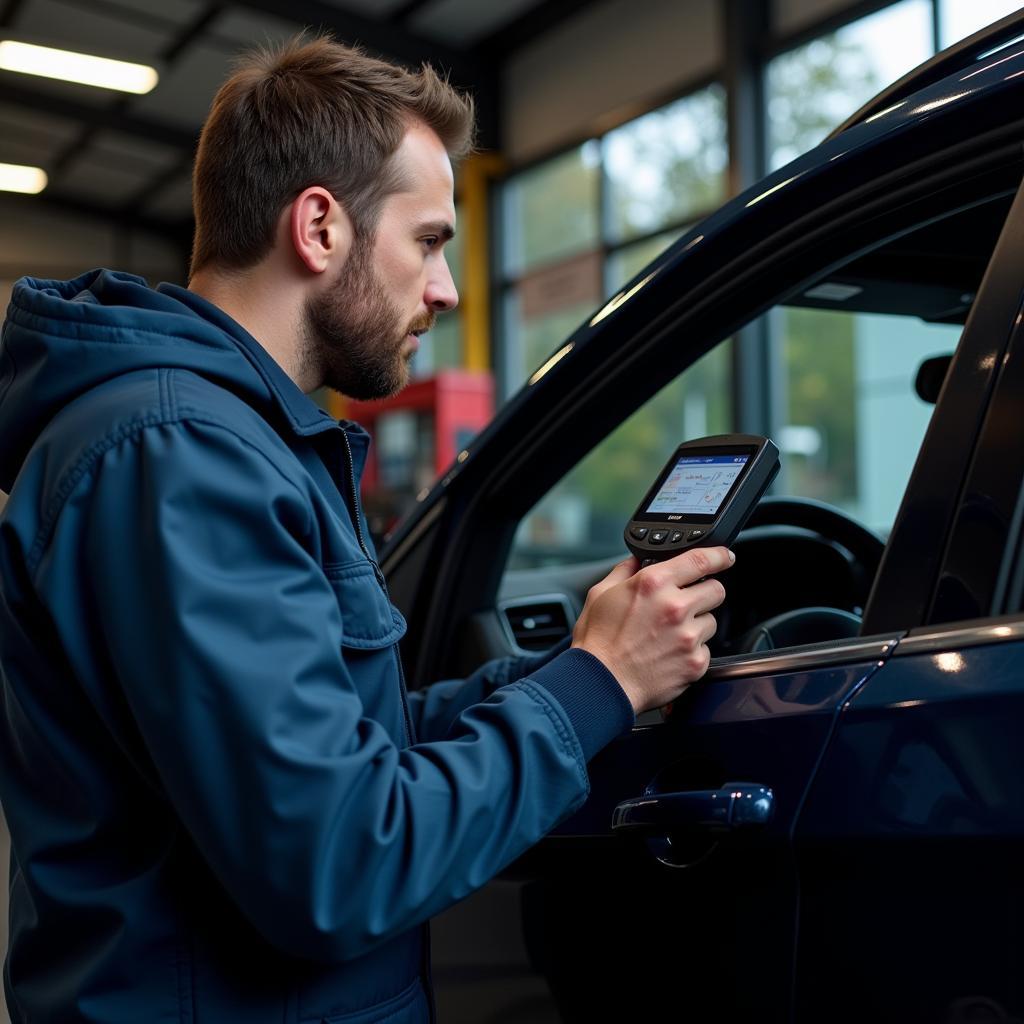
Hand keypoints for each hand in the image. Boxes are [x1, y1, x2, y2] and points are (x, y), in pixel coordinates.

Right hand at [571, 546, 732, 714]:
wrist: (601, 684)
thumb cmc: (598, 642)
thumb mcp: (601, 594)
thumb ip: (624, 572)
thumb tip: (635, 561)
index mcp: (653, 583)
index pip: (701, 559)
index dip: (719, 555)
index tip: (724, 556)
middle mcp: (675, 607)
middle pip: (716, 590)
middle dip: (704, 593)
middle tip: (686, 604)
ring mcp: (688, 636)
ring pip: (711, 621)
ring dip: (697, 624)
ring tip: (669, 635)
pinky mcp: (695, 662)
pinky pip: (705, 649)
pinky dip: (692, 651)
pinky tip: (669, 654)